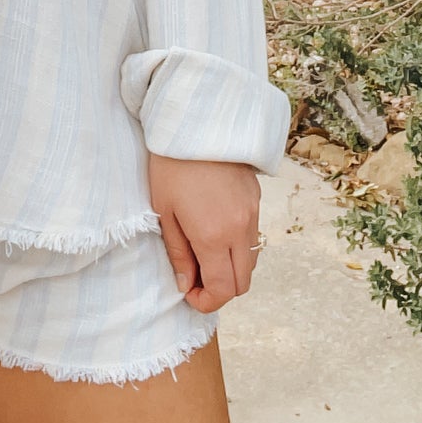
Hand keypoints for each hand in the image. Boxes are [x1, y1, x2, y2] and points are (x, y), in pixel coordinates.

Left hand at [148, 152, 262, 313]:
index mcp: (214, 236)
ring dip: (232, 268)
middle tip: (196, 278)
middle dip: (221, 290)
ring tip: (205, 254)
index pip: (222, 290)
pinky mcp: (256, 198)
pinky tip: (216, 231)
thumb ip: (178, 254)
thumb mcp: (164, 212)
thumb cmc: (172, 165)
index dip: (206, 302)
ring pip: (251, 260)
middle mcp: (240, 229)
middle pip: (243, 283)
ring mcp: (252, 213)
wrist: (196, 120)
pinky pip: (253, 236)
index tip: (189, 294)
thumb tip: (186, 285)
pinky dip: (239, 246)